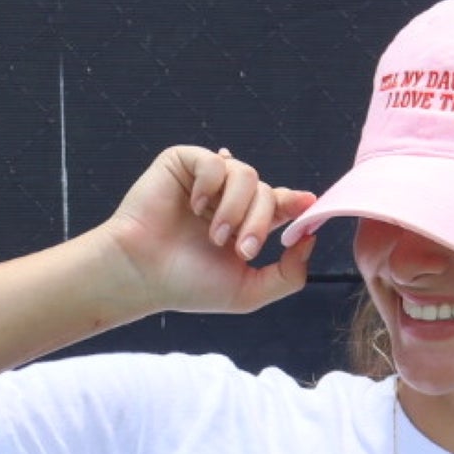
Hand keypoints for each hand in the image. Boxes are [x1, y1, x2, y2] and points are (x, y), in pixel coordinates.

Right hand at [103, 146, 317, 315]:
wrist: (142, 274)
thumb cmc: (188, 285)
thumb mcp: (248, 292)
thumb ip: (288, 275)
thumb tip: (310, 240)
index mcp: (244, 223)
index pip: (280, 204)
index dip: (296, 202)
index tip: (307, 204)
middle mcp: (228, 199)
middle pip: (267, 192)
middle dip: (260, 223)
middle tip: (241, 250)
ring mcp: (207, 180)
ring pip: (246, 175)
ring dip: (235, 209)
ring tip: (215, 235)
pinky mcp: (184, 163)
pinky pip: (215, 161)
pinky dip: (210, 186)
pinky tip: (194, 207)